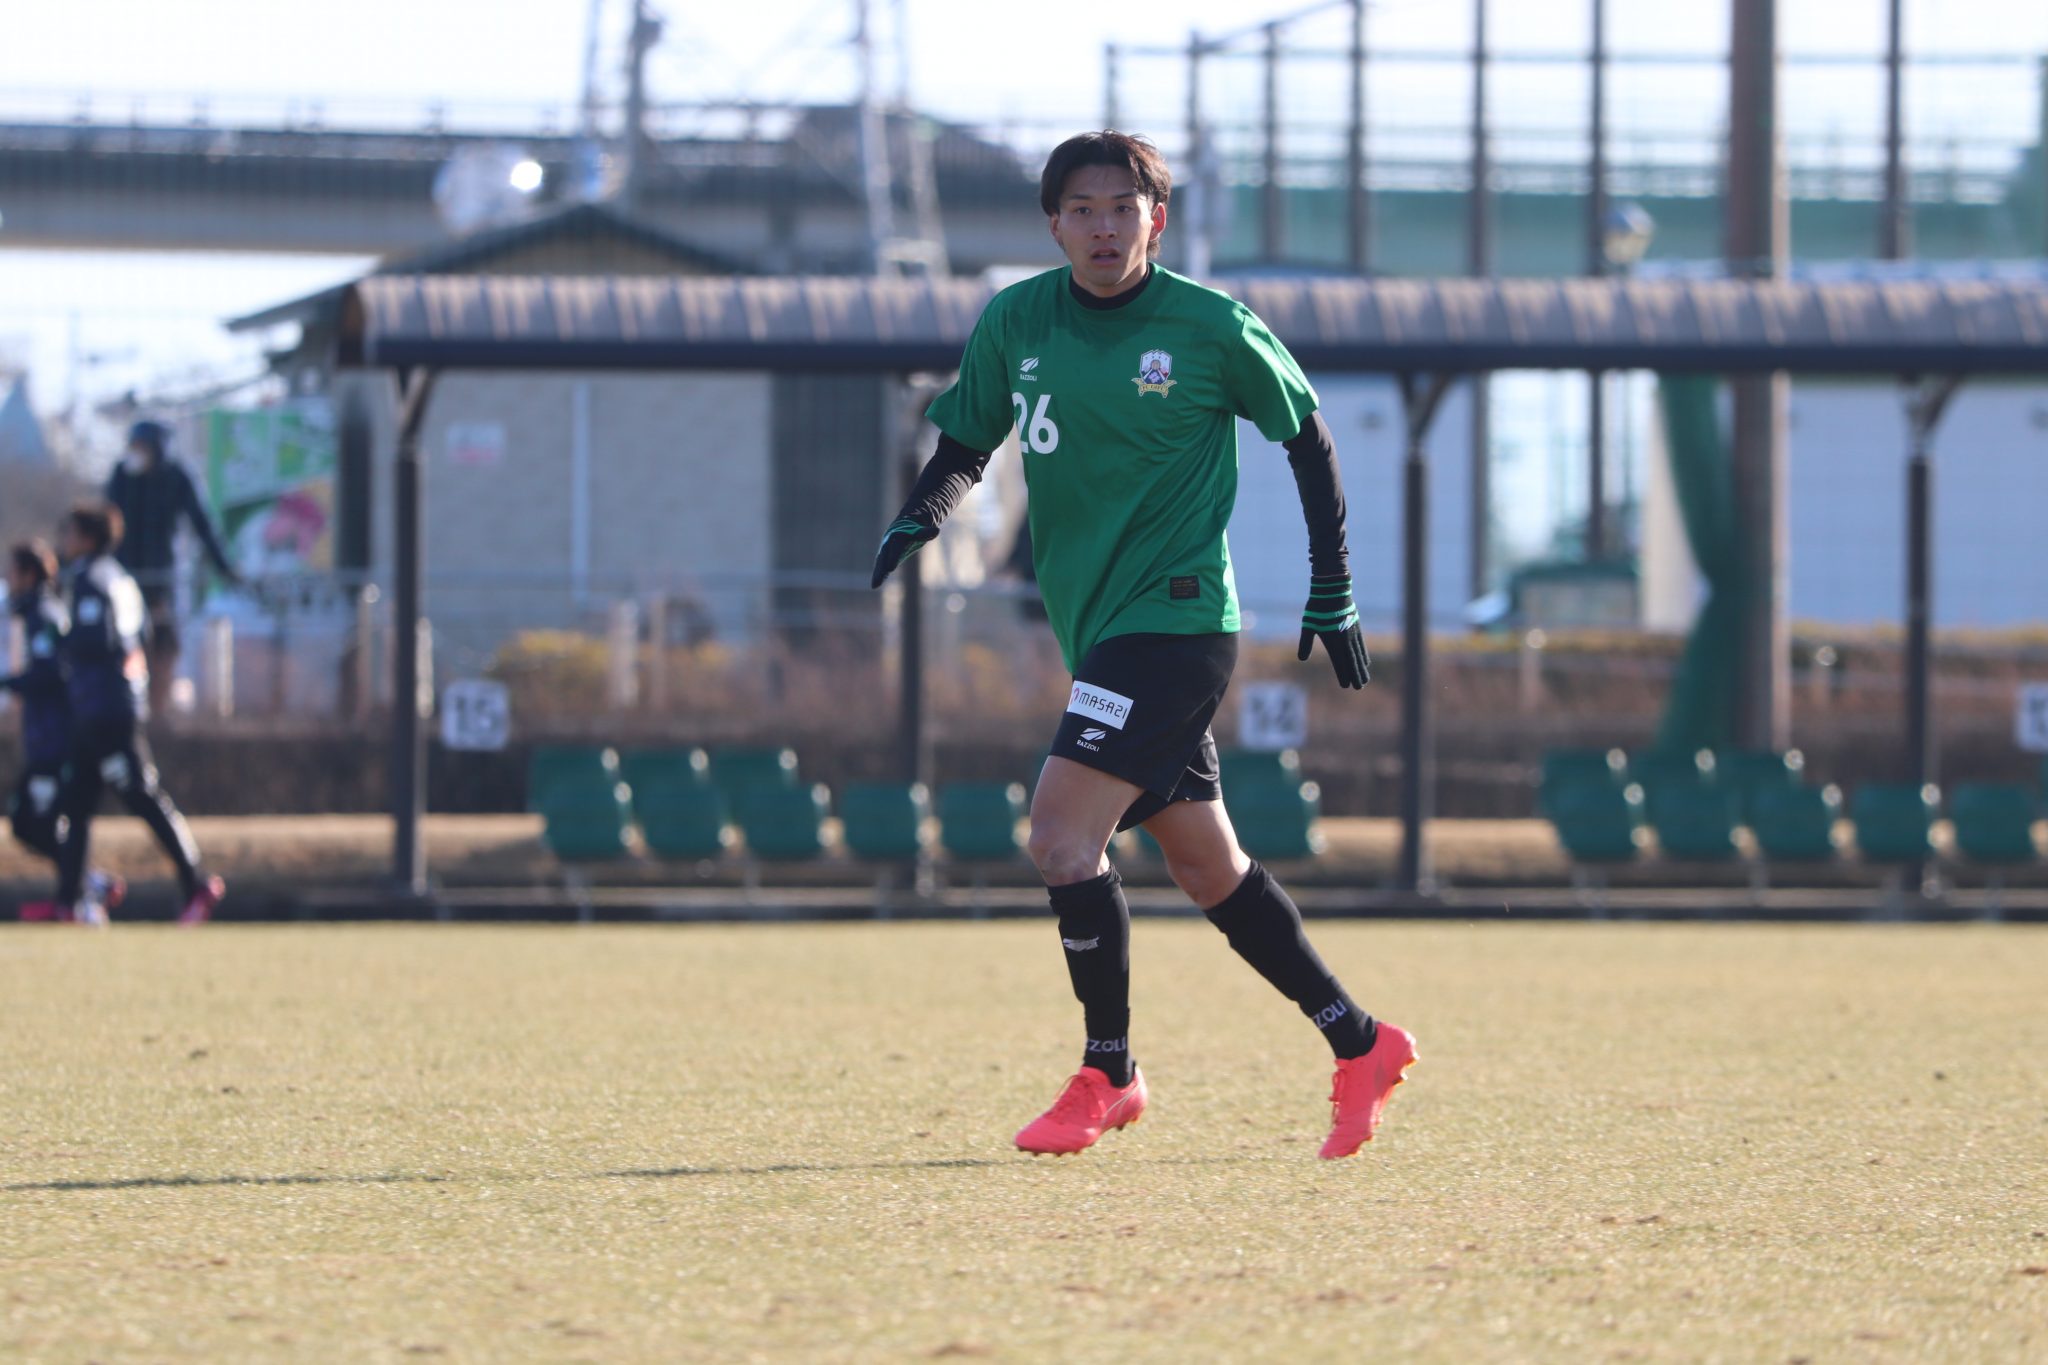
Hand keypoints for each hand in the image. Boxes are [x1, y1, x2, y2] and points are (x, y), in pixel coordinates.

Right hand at [870, 517, 937, 588]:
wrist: (905, 525)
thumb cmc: (914, 529)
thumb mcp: (921, 531)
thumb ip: (926, 532)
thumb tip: (936, 530)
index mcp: (897, 536)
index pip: (895, 549)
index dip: (893, 558)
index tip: (891, 569)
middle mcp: (888, 543)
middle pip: (883, 558)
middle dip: (880, 569)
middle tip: (877, 581)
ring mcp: (886, 550)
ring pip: (880, 563)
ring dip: (878, 573)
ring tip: (874, 585)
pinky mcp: (886, 556)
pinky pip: (882, 565)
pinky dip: (880, 574)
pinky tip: (876, 584)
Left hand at [1297, 574, 1369, 688]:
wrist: (1333, 590)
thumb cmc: (1317, 608)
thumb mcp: (1308, 625)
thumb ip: (1305, 642)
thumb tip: (1301, 658)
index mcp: (1333, 641)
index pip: (1339, 662)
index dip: (1343, 674)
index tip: (1346, 685)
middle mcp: (1345, 639)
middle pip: (1352, 661)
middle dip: (1355, 675)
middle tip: (1360, 688)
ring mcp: (1352, 633)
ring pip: (1359, 654)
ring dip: (1361, 668)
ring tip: (1365, 680)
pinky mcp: (1356, 627)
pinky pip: (1361, 645)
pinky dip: (1364, 655)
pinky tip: (1366, 662)